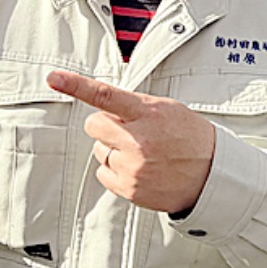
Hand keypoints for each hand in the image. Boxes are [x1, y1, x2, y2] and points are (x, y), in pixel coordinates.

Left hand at [47, 71, 214, 212]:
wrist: (212, 175)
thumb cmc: (190, 138)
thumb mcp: (167, 110)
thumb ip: (135, 107)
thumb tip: (104, 106)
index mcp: (148, 115)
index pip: (107, 96)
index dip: (77, 86)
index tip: (54, 78)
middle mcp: (138, 141)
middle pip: (94, 125)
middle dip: (106, 125)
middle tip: (130, 130)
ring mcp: (133, 167)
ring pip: (99, 150)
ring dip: (114, 149)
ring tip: (143, 153)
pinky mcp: (130, 189)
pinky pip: (104, 173)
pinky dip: (116, 170)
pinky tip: (140, 168)